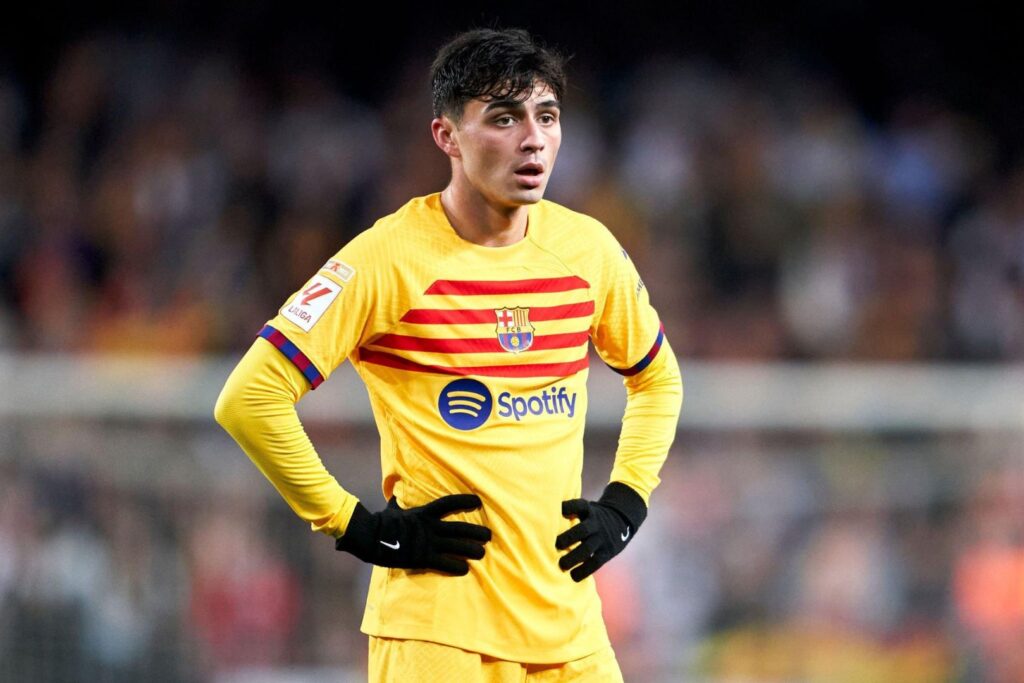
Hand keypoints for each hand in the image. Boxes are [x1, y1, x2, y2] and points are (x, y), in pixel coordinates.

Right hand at [336, 494, 490, 574]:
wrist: (369, 537)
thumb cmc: (381, 522)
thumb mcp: (393, 507)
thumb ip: (399, 500)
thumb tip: (394, 485)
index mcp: (424, 513)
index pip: (448, 503)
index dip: (464, 501)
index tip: (478, 501)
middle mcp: (429, 527)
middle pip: (459, 529)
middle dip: (476, 532)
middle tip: (489, 535)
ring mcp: (426, 543)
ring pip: (456, 547)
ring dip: (471, 550)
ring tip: (482, 552)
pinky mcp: (422, 558)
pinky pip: (444, 563)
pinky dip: (456, 566)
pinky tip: (465, 569)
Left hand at [556, 482, 646, 581]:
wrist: (622, 519)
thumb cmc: (593, 516)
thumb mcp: (585, 508)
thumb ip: (570, 512)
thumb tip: (542, 518)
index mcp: (589, 510)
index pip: (578, 506)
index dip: (568, 507)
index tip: (556, 510)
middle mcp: (596, 523)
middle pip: (582, 530)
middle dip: (567, 539)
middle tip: (554, 546)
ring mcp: (603, 537)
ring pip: (588, 549)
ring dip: (573, 558)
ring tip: (561, 566)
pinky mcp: (608, 551)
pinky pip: (596, 562)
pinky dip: (584, 570)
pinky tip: (573, 576)